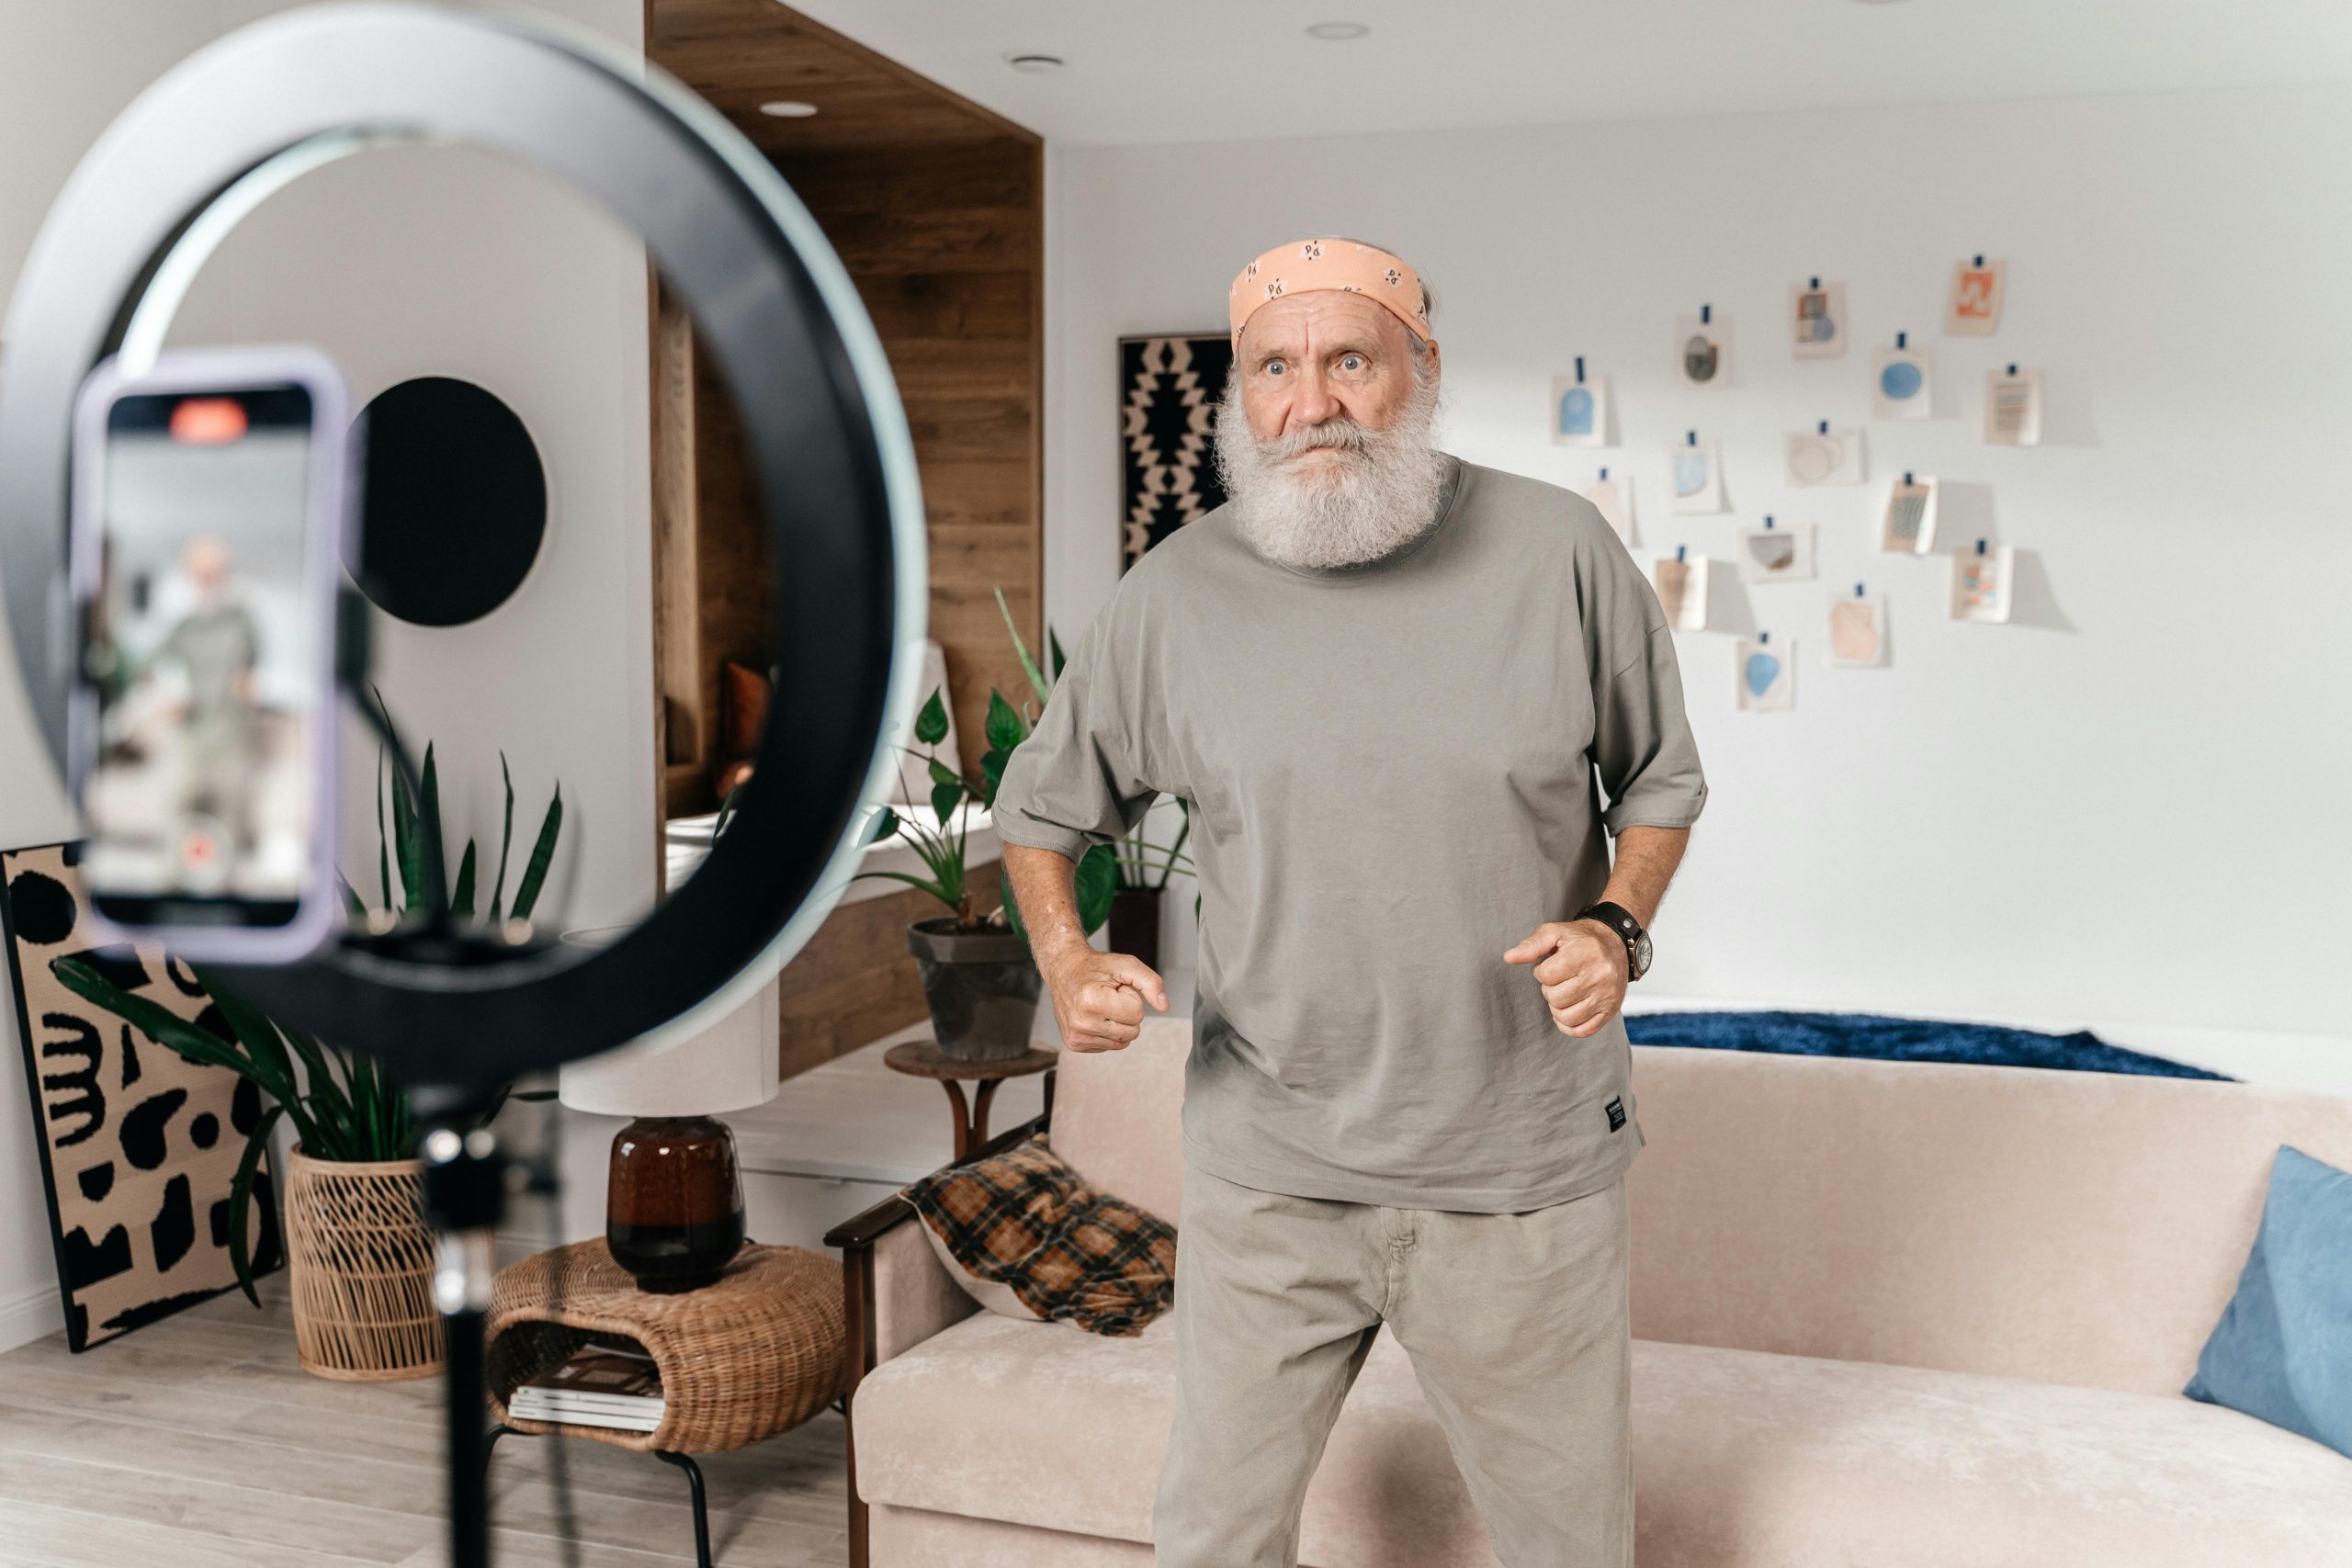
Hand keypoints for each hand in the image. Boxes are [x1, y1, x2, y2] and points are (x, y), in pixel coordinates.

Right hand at [1040, 945, 1168, 1052]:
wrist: (1064, 969)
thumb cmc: (1094, 967)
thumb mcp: (1126, 965)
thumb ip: (1150, 982)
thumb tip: (1164, 1005)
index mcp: (1091, 1000)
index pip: (1136, 1014)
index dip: (1131, 998)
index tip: (1115, 988)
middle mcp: (1080, 1021)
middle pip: (1132, 1032)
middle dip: (1126, 1013)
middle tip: (1108, 996)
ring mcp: (1076, 1036)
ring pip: (1122, 1042)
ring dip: (1117, 1023)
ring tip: (1102, 1005)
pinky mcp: (1075, 1044)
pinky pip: (1109, 1046)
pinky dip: (1107, 1032)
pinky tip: (1094, 1016)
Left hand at [1503, 919, 1628, 1038]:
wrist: (1614, 943)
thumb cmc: (1580, 939)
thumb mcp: (1555, 933)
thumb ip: (1532, 945)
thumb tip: (1508, 957)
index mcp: (1586, 953)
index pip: (1547, 975)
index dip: (1541, 972)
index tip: (1551, 965)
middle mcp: (1600, 976)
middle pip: (1555, 998)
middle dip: (1549, 990)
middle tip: (1558, 980)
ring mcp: (1607, 996)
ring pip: (1566, 1017)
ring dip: (1557, 1008)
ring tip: (1564, 993)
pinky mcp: (1610, 1011)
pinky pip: (1582, 1031)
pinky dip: (1568, 1025)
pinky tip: (1568, 1010)